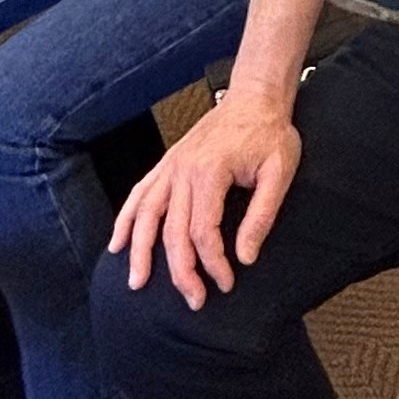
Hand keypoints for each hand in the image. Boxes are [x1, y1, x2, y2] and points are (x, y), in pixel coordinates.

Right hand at [109, 82, 302, 304]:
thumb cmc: (270, 133)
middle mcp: (182, 170)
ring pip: (146, 215)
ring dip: (140, 252)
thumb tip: (245, 257)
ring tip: (137, 283)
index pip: (203, 232)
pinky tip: (118, 243)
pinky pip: (139, 194)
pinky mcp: (166, 164)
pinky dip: (126, 220)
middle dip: (181, 271)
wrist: (255, 97)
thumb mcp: (279, 172)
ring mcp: (170, 166)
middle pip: (172, 231)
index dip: (214, 264)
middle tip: (193, 301)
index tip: (226, 283)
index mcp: (210, 172)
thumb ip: (262, 215)